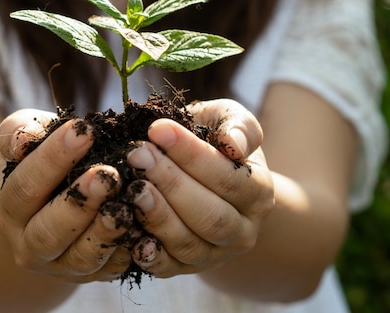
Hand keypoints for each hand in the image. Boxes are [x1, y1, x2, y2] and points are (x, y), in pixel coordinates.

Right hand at [0, 109, 132, 281]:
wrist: (50, 210)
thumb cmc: (41, 163)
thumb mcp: (27, 142)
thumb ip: (20, 133)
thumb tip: (22, 143)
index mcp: (9, 208)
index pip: (25, 185)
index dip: (53, 158)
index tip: (83, 131)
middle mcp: (29, 244)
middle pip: (49, 230)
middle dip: (79, 203)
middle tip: (107, 176)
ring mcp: (61, 266)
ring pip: (82, 257)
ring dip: (105, 231)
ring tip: (126, 204)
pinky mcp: (92, 276)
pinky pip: (111, 268)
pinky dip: (128, 250)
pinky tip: (143, 228)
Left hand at [125, 99, 273, 276]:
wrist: (206, 177)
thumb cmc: (212, 140)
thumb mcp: (228, 121)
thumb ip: (237, 125)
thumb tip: (232, 144)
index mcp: (258, 192)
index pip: (227, 177)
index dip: (191, 154)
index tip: (158, 129)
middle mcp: (243, 230)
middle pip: (209, 215)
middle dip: (170, 184)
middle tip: (136, 155)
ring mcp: (216, 254)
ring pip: (188, 244)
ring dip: (157, 216)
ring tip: (132, 188)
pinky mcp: (187, 268)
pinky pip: (169, 268)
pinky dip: (151, 256)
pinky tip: (132, 237)